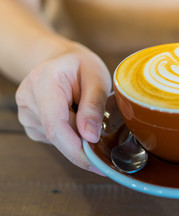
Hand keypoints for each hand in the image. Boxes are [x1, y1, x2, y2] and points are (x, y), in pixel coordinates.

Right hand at [15, 42, 111, 174]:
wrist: (63, 60)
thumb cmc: (82, 66)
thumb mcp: (97, 78)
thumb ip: (94, 105)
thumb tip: (90, 137)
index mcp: (44, 82)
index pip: (56, 125)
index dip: (76, 150)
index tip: (97, 164)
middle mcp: (28, 98)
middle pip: (57, 136)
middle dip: (83, 145)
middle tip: (106, 141)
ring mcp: (26, 112)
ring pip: (57, 140)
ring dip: (77, 136)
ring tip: (85, 112)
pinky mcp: (31, 123)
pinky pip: (54, 138)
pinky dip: (71, 134)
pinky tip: (75, 117)